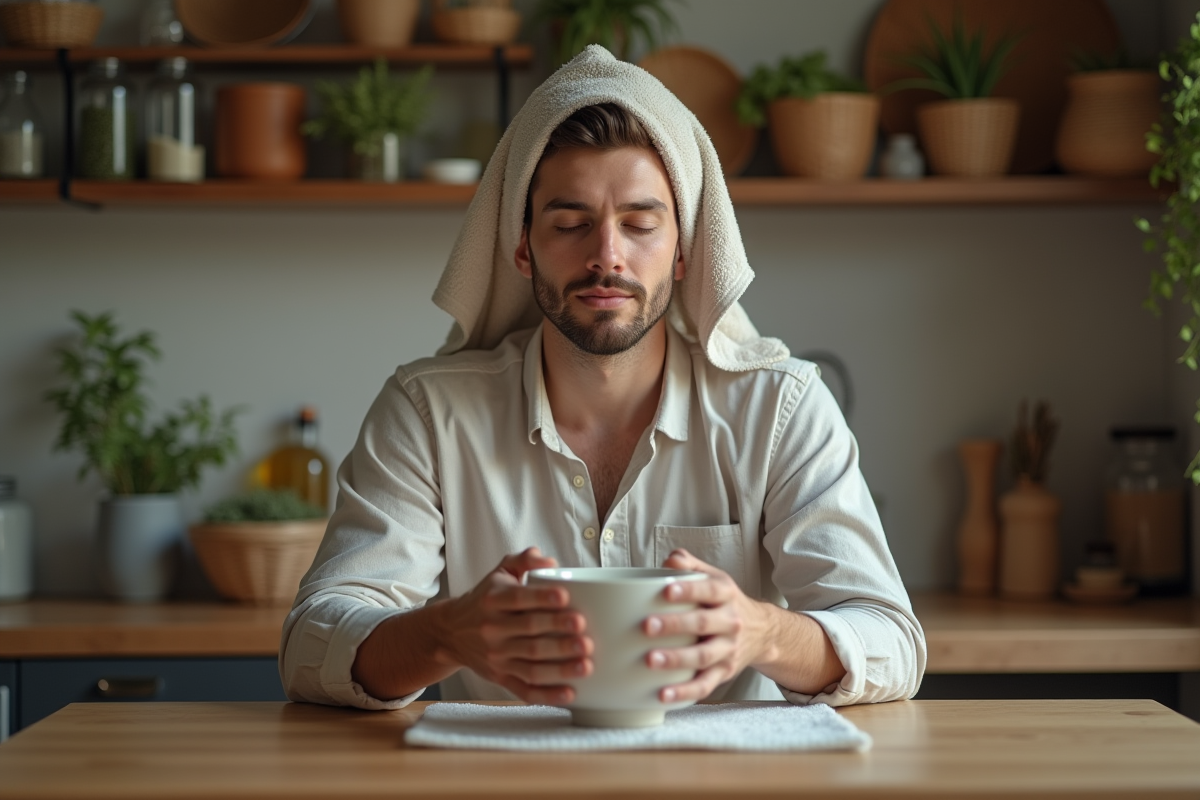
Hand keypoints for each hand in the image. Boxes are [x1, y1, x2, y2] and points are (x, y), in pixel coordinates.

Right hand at [440, 547, 593, 704]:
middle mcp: (493, 630)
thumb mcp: (500, 572)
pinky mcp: (500, 678)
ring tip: (586, 664)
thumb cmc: (485, 599)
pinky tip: (570, 693)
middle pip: (529, 633)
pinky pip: (525, 690)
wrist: (451, 632)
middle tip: (584, 632)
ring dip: (560, 668)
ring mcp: (497, 657)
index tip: (565, 597)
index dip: (542, 598)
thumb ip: (524, 560)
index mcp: (494, 600)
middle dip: (558, 633)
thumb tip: (550, 562)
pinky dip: (547, 695)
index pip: (518, 599)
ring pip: (530, 665)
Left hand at [643, 548, 771, 703]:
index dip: (689, 591)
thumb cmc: (724, 602)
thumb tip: (667, 562)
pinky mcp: (725, 672)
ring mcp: (728, 649)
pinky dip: (684, 692)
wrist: (762, 631)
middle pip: (703, 624)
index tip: (666, 591)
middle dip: (675, 625)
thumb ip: (689, 564)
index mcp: (726, 594)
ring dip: (677, 660)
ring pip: (703, 657)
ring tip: (650, 661)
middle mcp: (730, 622)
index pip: (709, 590)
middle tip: (647, 626)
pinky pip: (705, 685)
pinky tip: (662, 695)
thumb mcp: (713, 577)